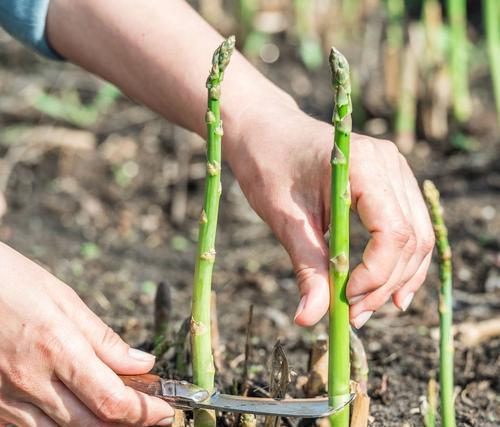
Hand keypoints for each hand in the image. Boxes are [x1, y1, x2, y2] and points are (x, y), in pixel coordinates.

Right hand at [0, 243, 173, 425]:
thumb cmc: (14, 284)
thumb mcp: (65, 301)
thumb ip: (104, 340)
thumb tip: (141, 363)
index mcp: (58, 349)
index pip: (111, 400)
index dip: (144, 412)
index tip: (164, 411)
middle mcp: (32, 382)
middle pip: (91, 424)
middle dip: (127, 422)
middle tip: (149, 412)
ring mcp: (7, 399)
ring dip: (97, 426)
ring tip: (117, 410)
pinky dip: (61, 425)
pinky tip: (76, 407)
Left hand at [229, 106, 434, 327]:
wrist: (266, 131)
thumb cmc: (269, 165)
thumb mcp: (284, 218)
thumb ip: (306, 267)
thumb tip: (309, 318)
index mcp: (364, 165)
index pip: (393, 232)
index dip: (375, 274)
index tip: (346, 300)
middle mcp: (389, 164)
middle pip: (410, 239)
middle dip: (384, 284)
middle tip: (354, 316)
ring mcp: (394, 170)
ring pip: (416, 236)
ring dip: (395, 279)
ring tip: (364, 309)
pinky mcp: (389, 181)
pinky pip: (407, 226)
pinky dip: (398, 261)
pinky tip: (388, 291)